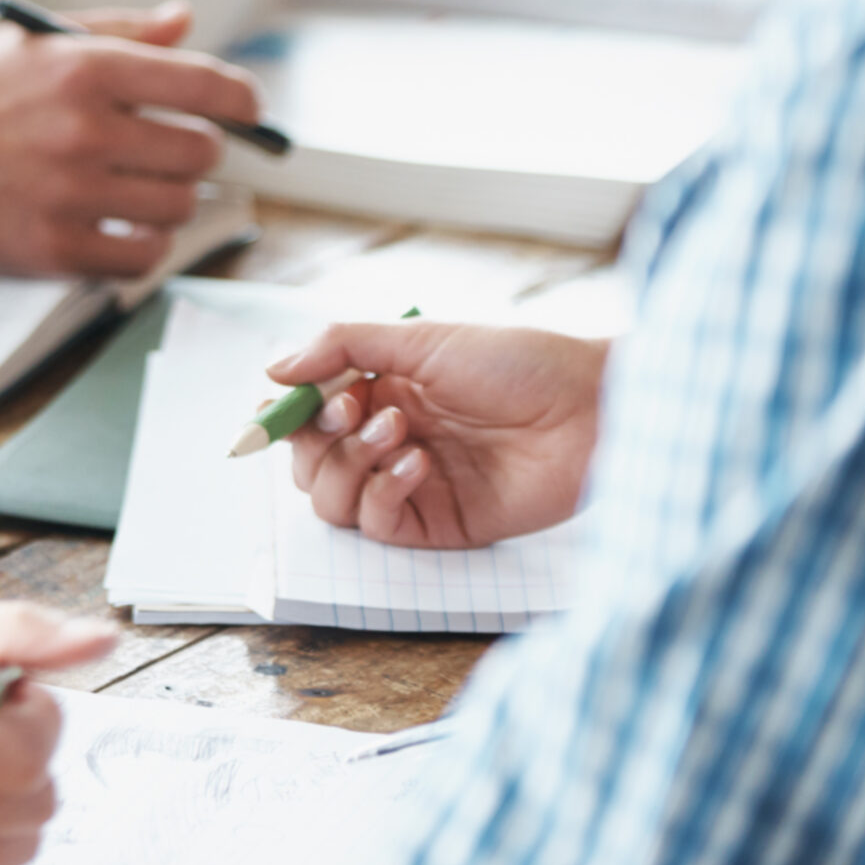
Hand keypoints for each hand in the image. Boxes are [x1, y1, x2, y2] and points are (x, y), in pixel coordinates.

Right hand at [0, 1, 262, 276]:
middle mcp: (82, 129)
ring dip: (167, 200)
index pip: (208, 85)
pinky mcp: (52, 250)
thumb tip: (187, 18)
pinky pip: (141, 258)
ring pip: (176, 208)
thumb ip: (119, 32)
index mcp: (84, 68)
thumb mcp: (37, 44)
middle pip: (200, 153)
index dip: (243, 100)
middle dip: (194, 151)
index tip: (245, 111)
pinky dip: (142, 246)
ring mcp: (68, 194)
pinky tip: (120, 227)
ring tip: (133, 188)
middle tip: (166, 150)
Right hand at [273, 321, 607, 548]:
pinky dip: (383, 492)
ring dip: (350, 462)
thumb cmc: (520, 363)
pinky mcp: (440, 524)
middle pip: (306, 462)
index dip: (285, 414)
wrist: (592, 408)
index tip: (283, 404)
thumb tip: (273, 370)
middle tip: (355, 407)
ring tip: (399, 431)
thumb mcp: (422, 339)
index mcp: (381, 391)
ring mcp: (412, 485)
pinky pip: (377, 524)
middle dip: (318, 437)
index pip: (305, 415)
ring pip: (331, 499)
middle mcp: (389, 440)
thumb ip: (341, 346)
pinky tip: (418, 463)